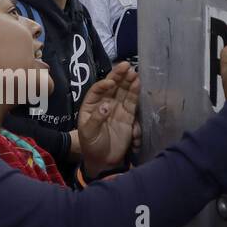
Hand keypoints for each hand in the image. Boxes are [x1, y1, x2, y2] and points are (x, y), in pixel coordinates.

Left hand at [77, 61, 140, 176]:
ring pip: (123, 92)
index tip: (110, 82)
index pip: (96, 91)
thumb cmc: (91, 146)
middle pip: (111, 87)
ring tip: (134, 72)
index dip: (103, 85)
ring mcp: (117, 109)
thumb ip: (96, 119)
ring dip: (128, 81)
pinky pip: (131, 102)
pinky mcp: (128, 116)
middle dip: (118, 76)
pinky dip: (135, 93)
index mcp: (90, 106)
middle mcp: (104, 104)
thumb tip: (106, 106)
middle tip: (126, 65)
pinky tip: (138, 84)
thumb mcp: (88, 133)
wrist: (103, 161)